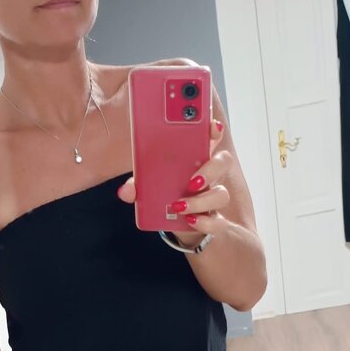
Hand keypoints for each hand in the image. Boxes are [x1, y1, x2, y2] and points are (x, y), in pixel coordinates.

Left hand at [117, 117, 229, 245]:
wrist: (171, 221)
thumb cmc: (162, 192)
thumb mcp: (146, 184)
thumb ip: (137, 184)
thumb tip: (125, 191)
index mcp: (195, 156)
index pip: (210, 136)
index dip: (214, 129)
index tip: (213, 128)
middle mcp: (208, 174)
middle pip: (224, 162)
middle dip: (211, 170)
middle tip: (191, 182)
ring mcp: (212, 196)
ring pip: (222, 194)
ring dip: (202, 201)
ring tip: (179, 207)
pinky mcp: (212, 218)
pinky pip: (219, 222)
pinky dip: (206, 222)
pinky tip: (190, 221)